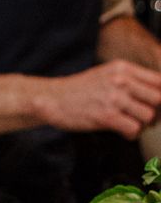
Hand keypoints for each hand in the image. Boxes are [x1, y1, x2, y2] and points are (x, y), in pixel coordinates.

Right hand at [39, 61, 160, 137]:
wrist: (52, 99)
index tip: (154, 106)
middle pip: (158, 99)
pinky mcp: (106, 116)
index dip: (160, 97)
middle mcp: (121, 80)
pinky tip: (122, 132)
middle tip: (144, 118)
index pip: (159, 81)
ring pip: (148, 116)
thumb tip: (156, 95)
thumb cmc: (80, 90)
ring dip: (143, 125)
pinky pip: (134, 129)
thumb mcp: (106, 74)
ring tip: (130, 125)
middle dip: (155, 112)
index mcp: (123, 68)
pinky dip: (131, 134)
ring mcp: (114, 98)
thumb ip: (130, 80)